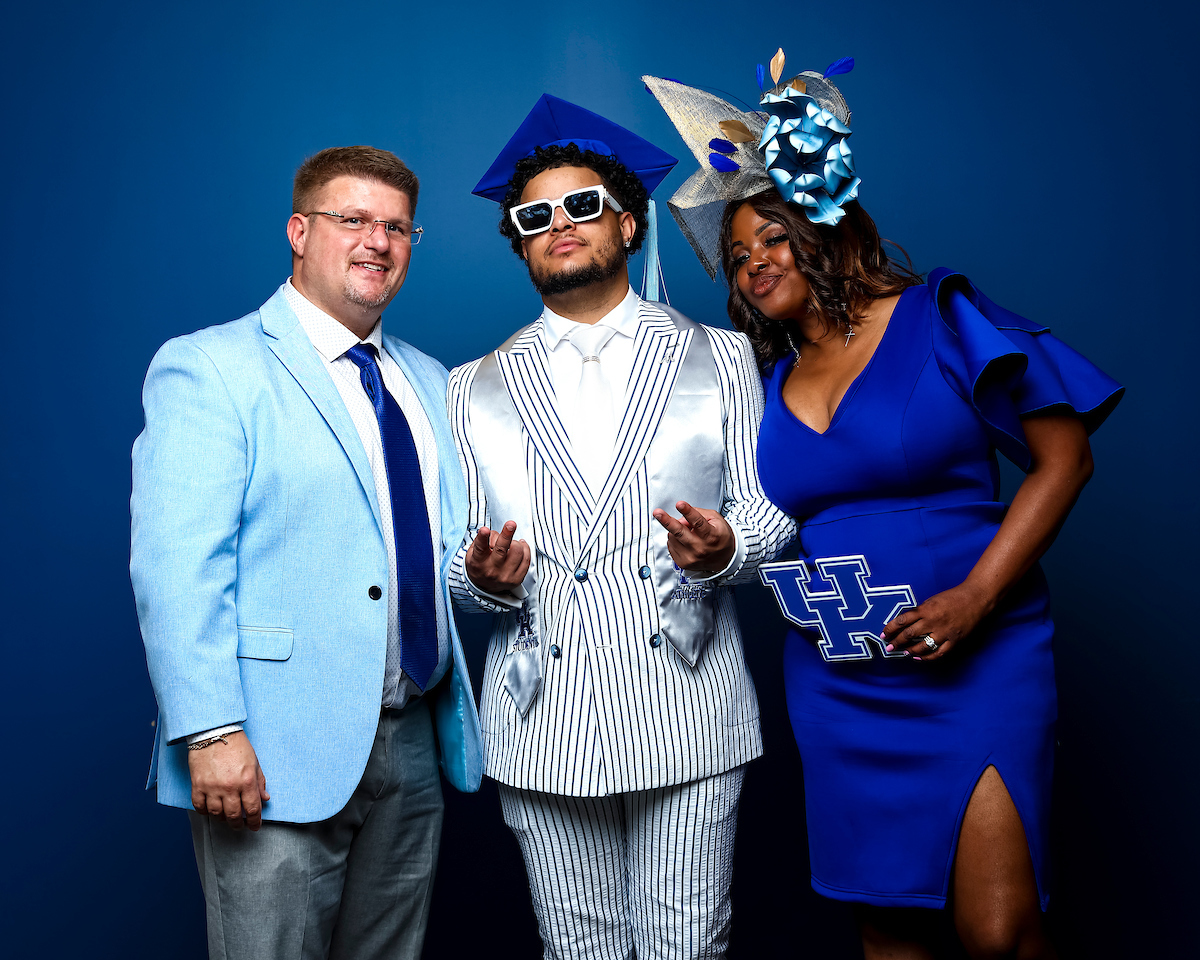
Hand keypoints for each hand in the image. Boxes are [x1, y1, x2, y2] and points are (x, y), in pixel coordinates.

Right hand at [188, 731, 269, 830]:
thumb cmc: (237, 746)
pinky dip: (205, 812)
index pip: (253, 809)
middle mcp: (230, 787)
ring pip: (217, 814)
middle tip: (241, 825)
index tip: (255, 826)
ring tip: (226, 818)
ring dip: (223, 820)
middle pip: (234, 815)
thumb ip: (259, 782)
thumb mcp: (254, 763)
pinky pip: (200, 807)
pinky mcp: (197, 785)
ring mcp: (212, 788)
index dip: (255, 821)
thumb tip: (264, 798)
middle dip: (239, 824)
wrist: (215, 732)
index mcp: (247, 781)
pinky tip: (210, 811)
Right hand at [465, 520, 530, 593]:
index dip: (482, 538)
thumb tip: (496, 533)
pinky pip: (526, 559)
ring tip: (512, 543)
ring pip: (517, 551)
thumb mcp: (473, 553)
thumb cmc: (480, 565)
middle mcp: (491, 570)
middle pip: (501, 550)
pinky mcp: (517, 579)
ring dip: (515, 542)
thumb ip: (482, 540)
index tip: (484, 530)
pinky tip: (520, 546)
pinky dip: (525, 549)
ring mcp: (505, 575)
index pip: (480, 549)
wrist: (485, 587)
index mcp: (478, 562)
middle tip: (511, 524)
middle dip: (507, 535)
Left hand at [652, 501, 735, 572]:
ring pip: (673, 537)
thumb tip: (680, 518)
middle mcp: (700, 548)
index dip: (688, 512)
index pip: (698, 522)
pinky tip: (685, 541)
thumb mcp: (715, 520)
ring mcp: (691, 557)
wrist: (724, 559)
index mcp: (711, 535)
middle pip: (680, 533)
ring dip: (676, 531)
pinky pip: (671, 545)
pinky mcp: (683, 563)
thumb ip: (698, 514)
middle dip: (667, 521)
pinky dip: (675, 540)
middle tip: (658, 513)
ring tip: (688, 532)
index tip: (680, 504)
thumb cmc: (719, 537)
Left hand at [880, 581, 994, 661]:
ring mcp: (944, 633)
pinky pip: (938, 653)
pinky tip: (919, 658)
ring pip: (922, 646)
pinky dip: (927, 657)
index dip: (891, 629)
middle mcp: (933, 622)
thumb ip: (920, 611)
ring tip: (904, 652)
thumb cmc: (953, 597)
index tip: (884, 634)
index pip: (902, 620)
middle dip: (897, 642)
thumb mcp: (932, 600)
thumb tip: (905, 623)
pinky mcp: (954, 640)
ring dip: (910, 651)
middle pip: (909, 635)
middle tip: (889, 647)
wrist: (976, 599)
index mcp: (926, 609)